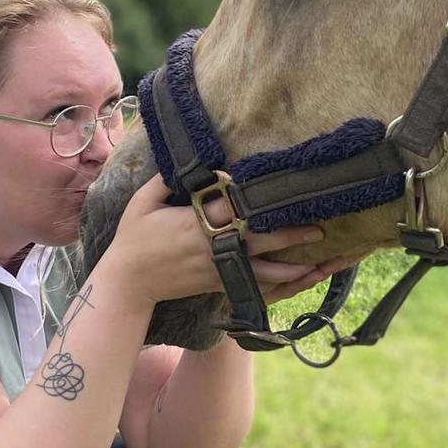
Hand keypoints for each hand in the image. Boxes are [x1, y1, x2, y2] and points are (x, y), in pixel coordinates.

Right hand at [104, 175, 361, 307]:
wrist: (128, 282)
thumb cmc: (133, 238)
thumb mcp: (141, 202)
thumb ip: (163, 180)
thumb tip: (185, 162)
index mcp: (194, 223)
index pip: (235, 210)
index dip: (261, 204)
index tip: (286, 194)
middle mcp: (210, 247)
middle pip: (258, 241)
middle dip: (290, 236)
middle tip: (319, 229)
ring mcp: (216, 269)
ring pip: (261, 271)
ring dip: (291, 269)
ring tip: (319, 264)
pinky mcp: (216, 284)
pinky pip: (252, 285)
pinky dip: (275, 285)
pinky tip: (296, 281)